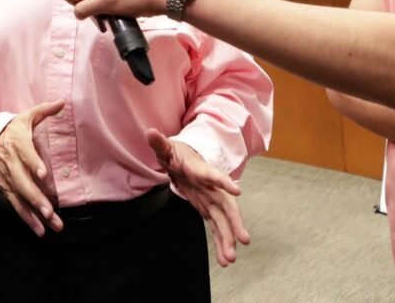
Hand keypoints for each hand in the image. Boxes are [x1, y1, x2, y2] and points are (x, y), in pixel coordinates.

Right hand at [0, 100, 66, 236]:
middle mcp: (12, 164)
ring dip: (36, 214)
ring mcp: (8, 179)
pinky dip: (28, 219)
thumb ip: (44, 111)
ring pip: (22, 199)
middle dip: (37, 198)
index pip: (26, 154)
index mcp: (18, 144)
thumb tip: (62, 102)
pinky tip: (40, 231)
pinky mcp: (6, 189)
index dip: (33, 163)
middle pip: (24, 183)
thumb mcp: (25, 117)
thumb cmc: (9, 129)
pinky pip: (17, 206)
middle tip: (50, 210)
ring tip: (51, 225)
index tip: (43, 173)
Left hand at [147, 129, 248, 266]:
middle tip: (243, 239)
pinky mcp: (208, 209)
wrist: (183, 158)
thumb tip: (151, 133)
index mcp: (200, 170)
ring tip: (230, 259)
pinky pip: (217, 227)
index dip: (224, 182)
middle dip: (235, 222)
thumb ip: (159, 143)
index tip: (237, 191)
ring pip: (223, 221)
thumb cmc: (176, 152)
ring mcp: (211, 199)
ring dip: (228, 239)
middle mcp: (211, 187)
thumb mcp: (165, 148)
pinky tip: (224, 260)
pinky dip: (221, 242)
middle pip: (226, 205)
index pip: (213, 175)